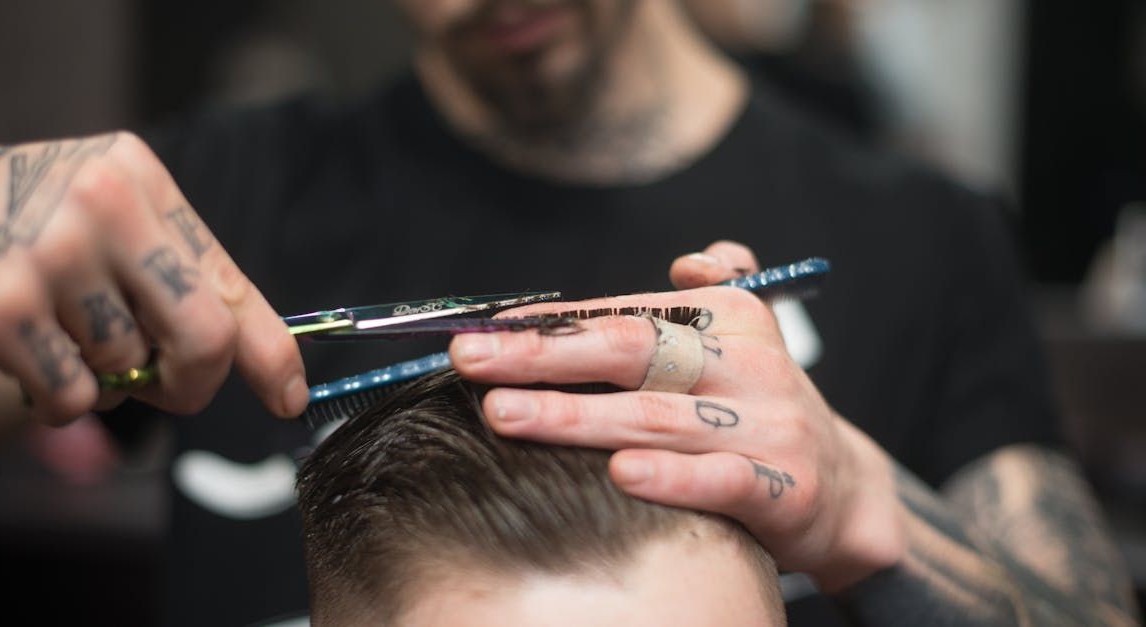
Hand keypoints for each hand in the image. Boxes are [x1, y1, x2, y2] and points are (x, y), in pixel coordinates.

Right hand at [0, 133, 306, 423]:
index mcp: (140, 178)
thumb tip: (259, 360)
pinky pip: (71, 399)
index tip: (289, 396)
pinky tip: (20, 348)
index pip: (229, 282)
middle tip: (160, 387)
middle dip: (190, 384)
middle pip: (204, 339)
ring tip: (54, 330)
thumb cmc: (18, 225)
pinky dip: (52, 396)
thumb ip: (175, 276)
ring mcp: (51, 253)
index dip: (270, 352)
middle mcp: (104, 202)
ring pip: (127, 373)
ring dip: (98, 377)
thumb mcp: (104, 219)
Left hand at [450, 241, 904, 589]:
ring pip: (658, 417)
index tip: (481, 331)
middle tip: (470, 360)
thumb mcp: (744, 341)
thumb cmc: (759, 410)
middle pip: (632, 352)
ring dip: (576, 417)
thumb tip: (691, 260)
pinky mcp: (786, 487)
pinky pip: (721, 480)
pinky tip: (618, 475)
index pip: (623, 315)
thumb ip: (704, 299)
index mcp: (730, 318)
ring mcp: (769, 424)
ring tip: (504, 416)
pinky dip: (671, 478)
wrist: (845, 486)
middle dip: (543, 355)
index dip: (548, 324)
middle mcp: (749, 363)